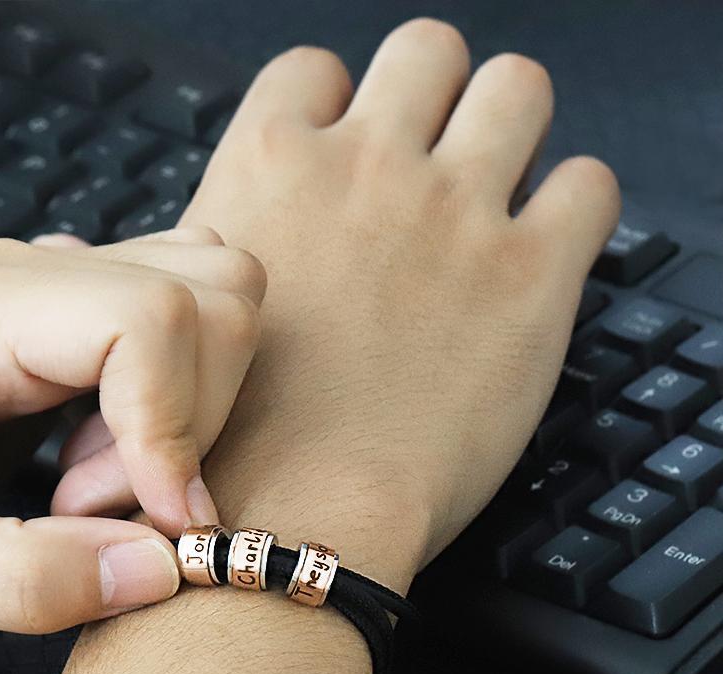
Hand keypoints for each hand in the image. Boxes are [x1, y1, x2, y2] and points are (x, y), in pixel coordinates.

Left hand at [0, 228, 263, 643]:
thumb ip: (26, 582)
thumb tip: (165, 567)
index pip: (147, 316)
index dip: (178, 423)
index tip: (162, 521)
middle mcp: (29, 279)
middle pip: (208, 295)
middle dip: (191, 417)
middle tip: (101, 503)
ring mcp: (59, 291)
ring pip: (214, 299)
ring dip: (193, 406)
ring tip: (98, 481)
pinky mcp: (78, 323)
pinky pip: (185, 330)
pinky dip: (181, 404)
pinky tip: (101, 459)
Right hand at [176, 20, 619, 583]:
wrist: (293, 516)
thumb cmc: (229, 440)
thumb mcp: (192, 313)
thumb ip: (231, 246)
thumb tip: (252, 232)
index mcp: (271, 167)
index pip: (314, 71)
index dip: (337, 110)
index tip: (347, 152)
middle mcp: (365, 169)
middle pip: (425, 51)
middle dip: (433, 97)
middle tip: (433, 160)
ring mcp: (453, 212)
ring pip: (517, 88)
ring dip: (509, 130)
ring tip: (496, 193)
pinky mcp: (530, 275)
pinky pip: (588, 186)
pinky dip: (571, 210)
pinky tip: (538, 256)